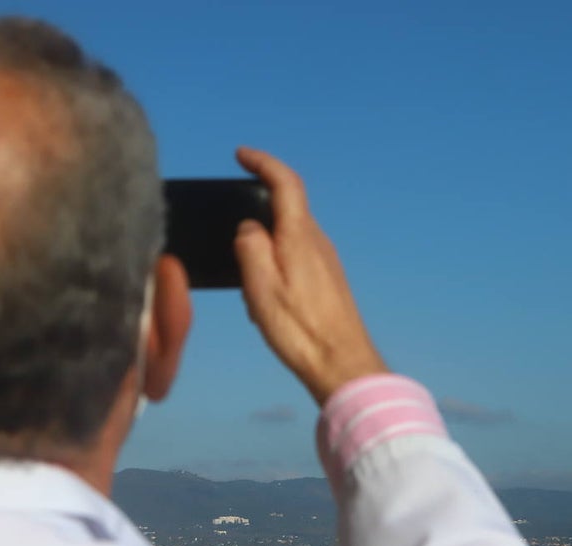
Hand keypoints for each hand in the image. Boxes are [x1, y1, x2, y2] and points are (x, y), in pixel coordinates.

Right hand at [234, 147, 387, 404]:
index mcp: (300, 236)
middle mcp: (318, 242)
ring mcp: (325, 261)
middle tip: (230, 241)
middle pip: (285, 210)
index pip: (285, 182)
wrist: (341, 363)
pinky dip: (275, 269)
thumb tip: (249, 227)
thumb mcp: (260, 285)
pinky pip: (295, 259)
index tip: (241, 155)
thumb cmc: (299, 329)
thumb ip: (250, 246)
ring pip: (288, 238)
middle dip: (255, 216)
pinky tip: (265, 302)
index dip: (262, 163)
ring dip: (263, 251)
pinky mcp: (327, 281)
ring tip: (248, 288)